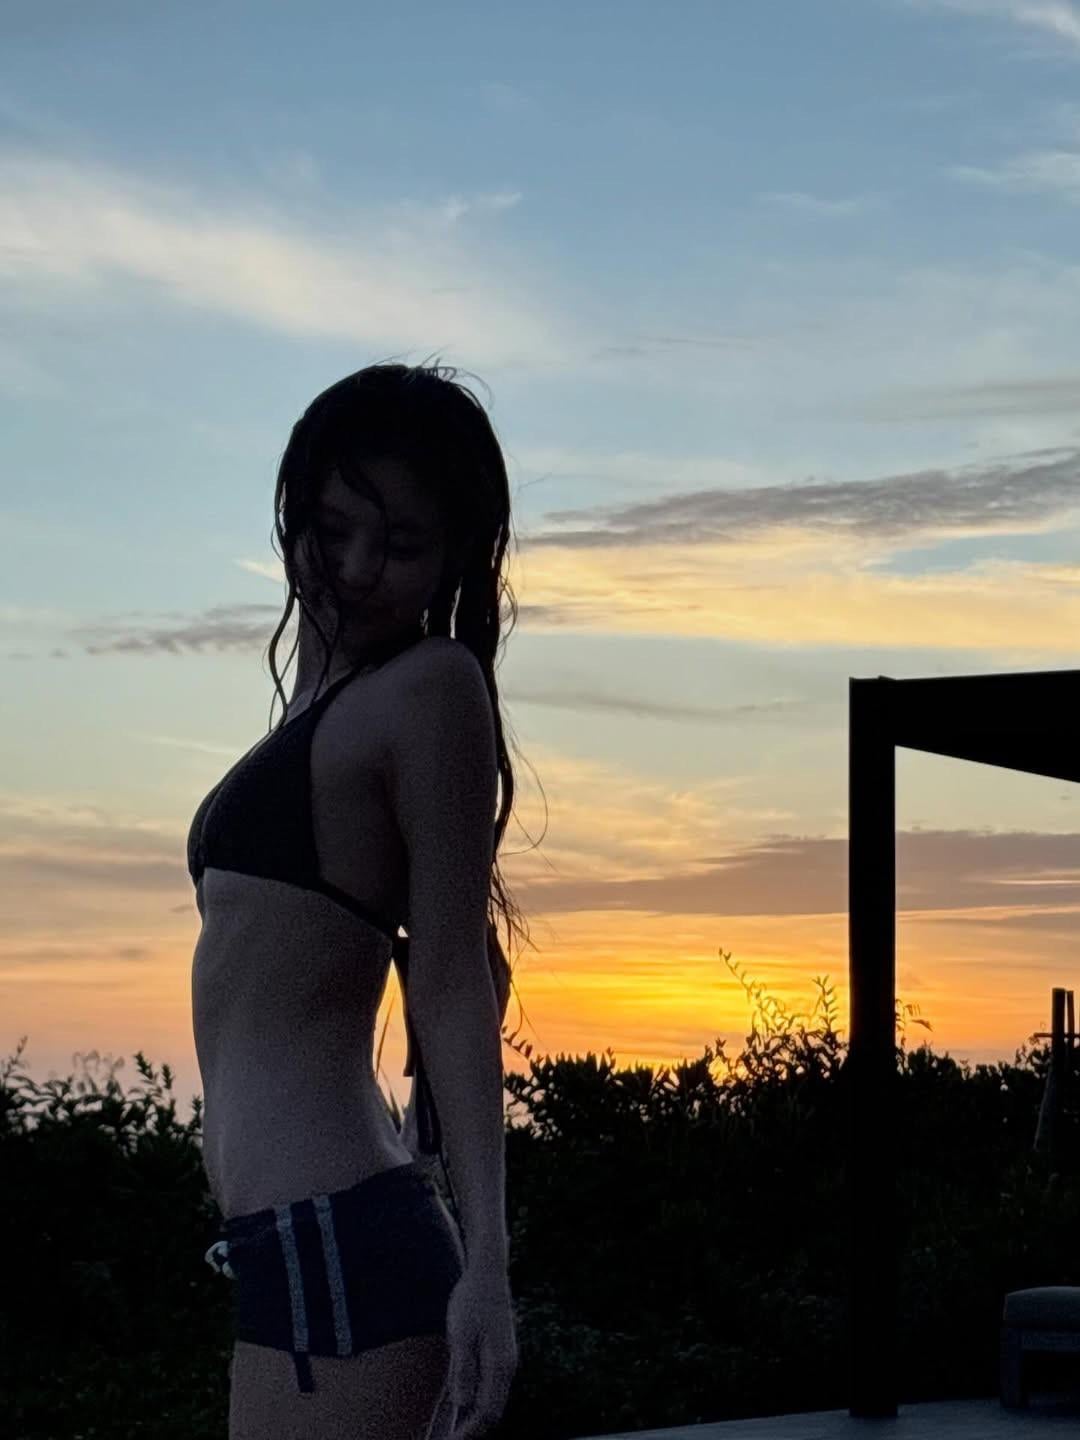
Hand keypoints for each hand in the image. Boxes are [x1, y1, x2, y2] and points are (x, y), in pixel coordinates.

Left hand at [445, 1268, 517, 1438]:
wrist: (487, 1272)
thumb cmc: (472, 1300)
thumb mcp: (461, 1334)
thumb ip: (463, 1369)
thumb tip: (462, 1404)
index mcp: (500, 1364)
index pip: (487, 1411)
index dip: (468, 1432)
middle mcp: (506, 1367)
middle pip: (492, 1411)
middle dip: (471, 1431)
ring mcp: (503, 1361)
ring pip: (490, 1400)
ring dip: (471, 1419)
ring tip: (446, 1432)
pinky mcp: (496, 1354)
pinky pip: (486, 1387)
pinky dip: (472, 1401)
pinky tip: (454, 1407)